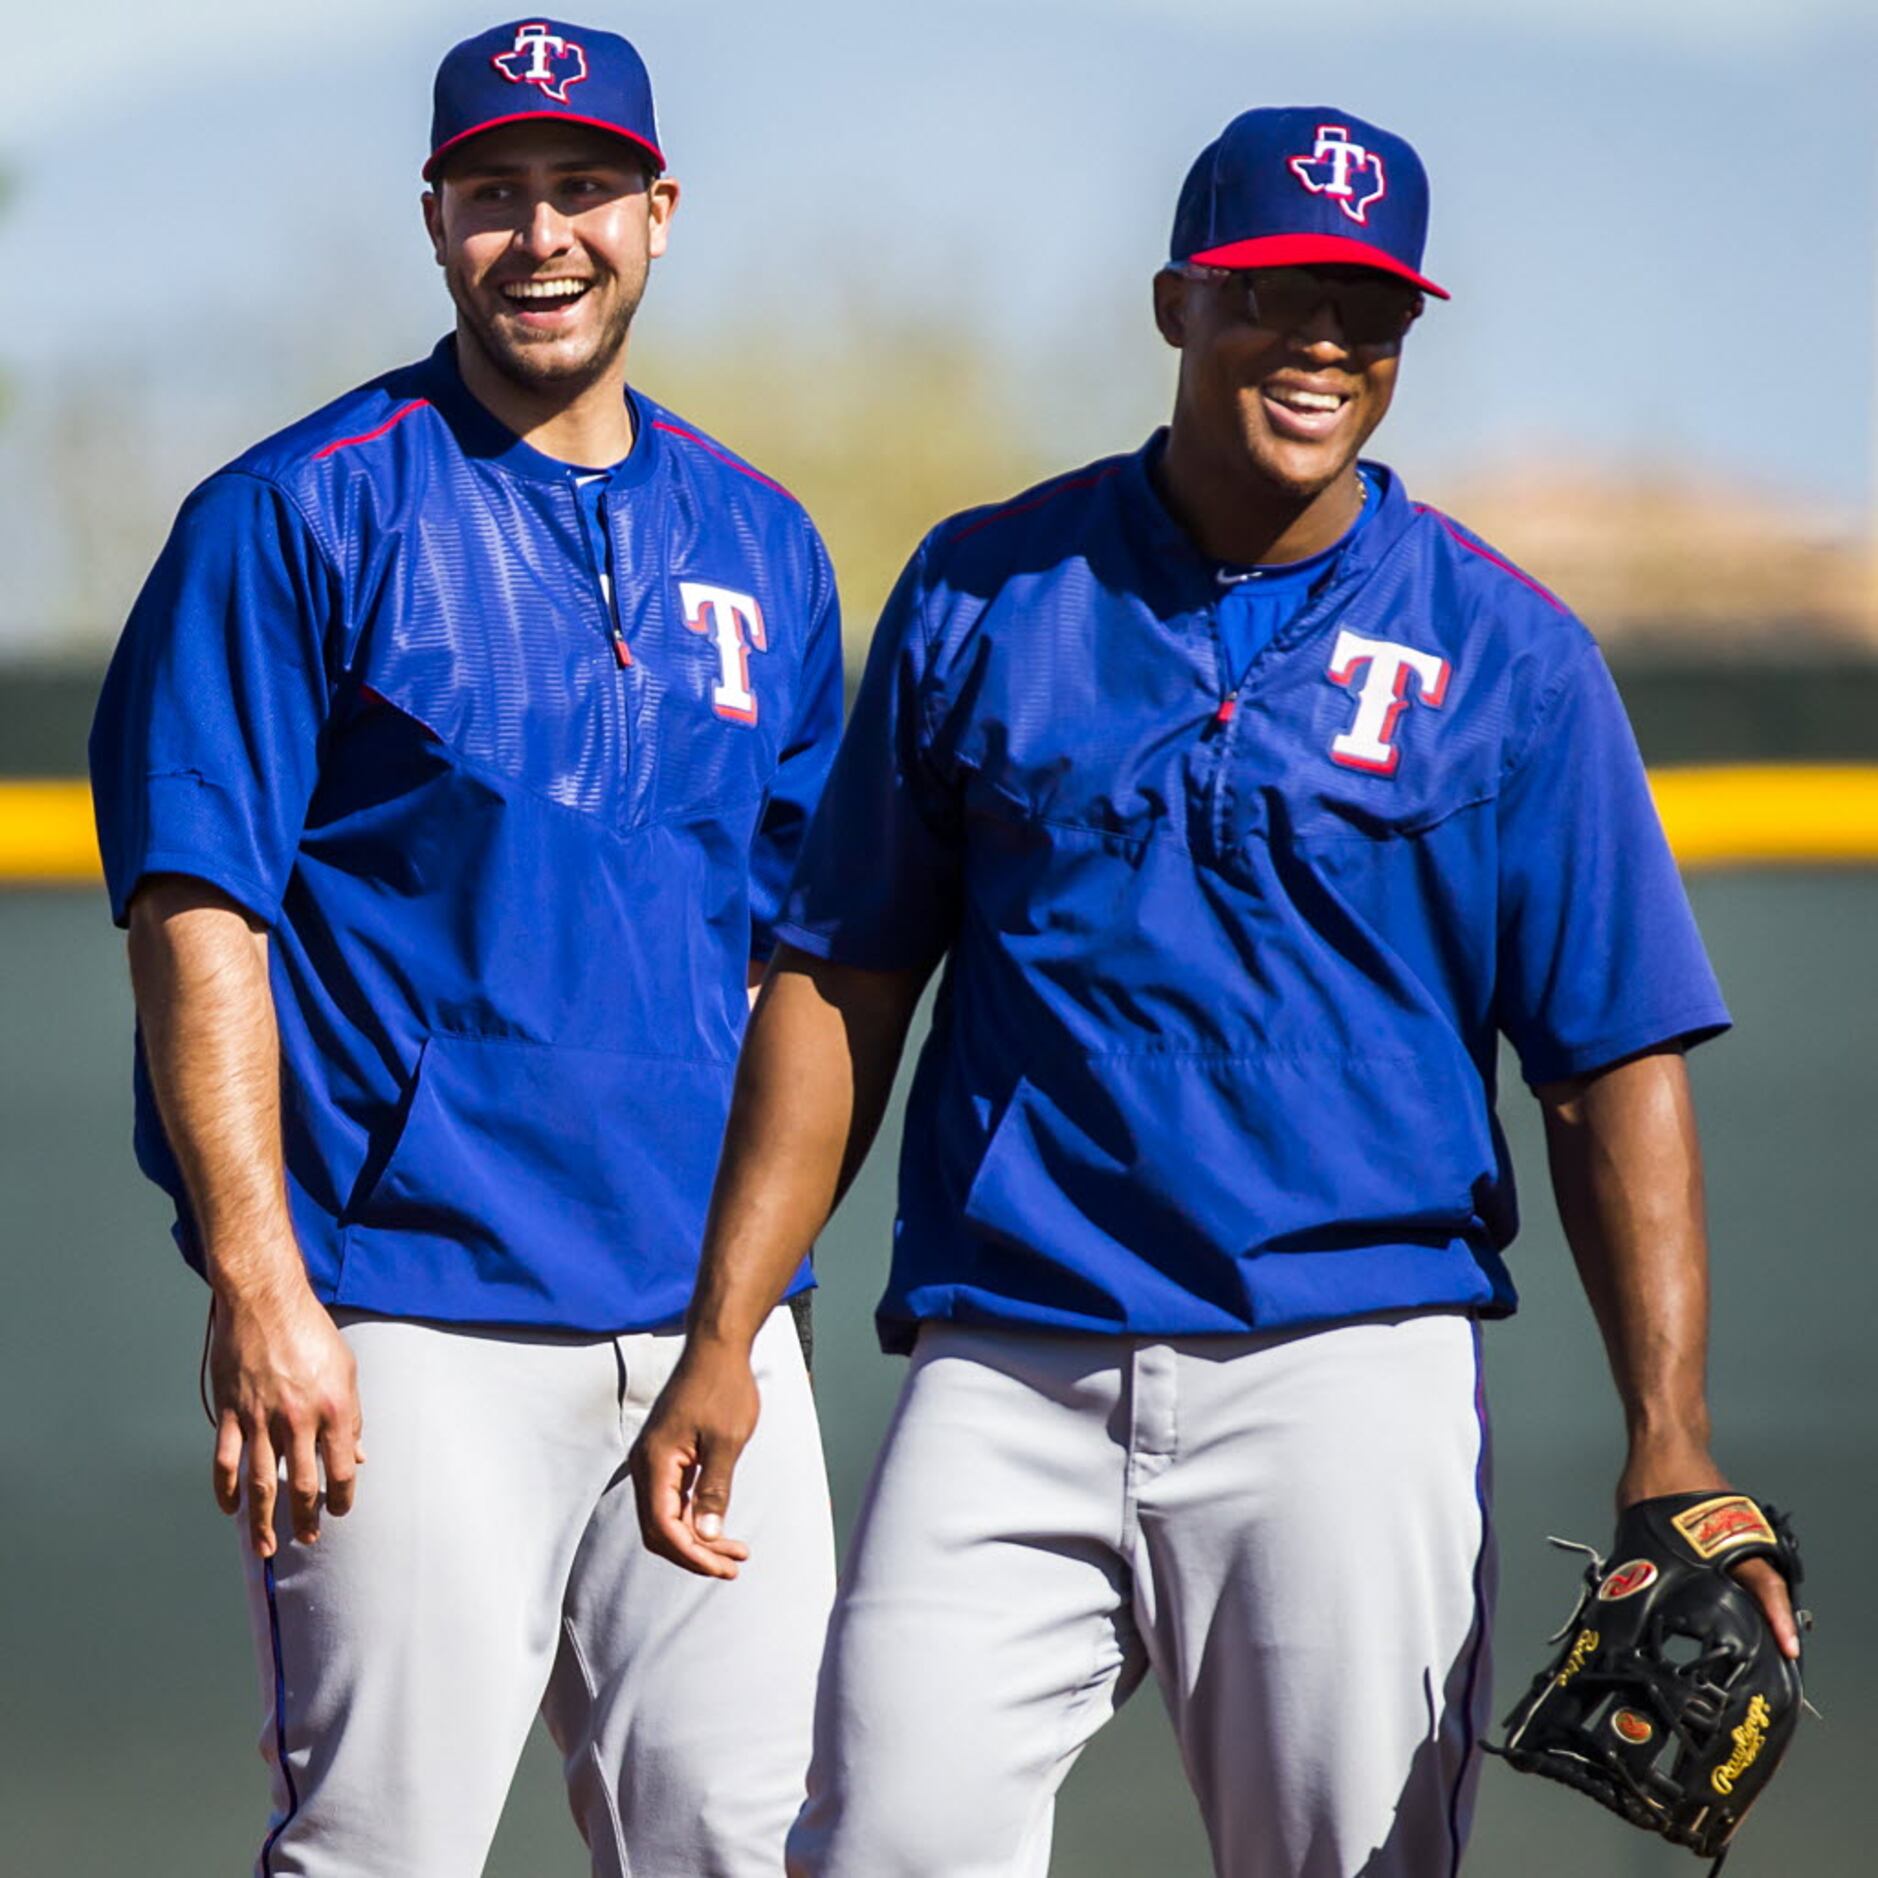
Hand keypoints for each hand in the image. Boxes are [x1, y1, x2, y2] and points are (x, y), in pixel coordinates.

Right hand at [208, 1276, 363, 1556]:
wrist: (265, 1302)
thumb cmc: (311, 1333)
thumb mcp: (345, 1370)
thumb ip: (351, 1417)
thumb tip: (359, 1455)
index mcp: (333, 1408)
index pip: (342, 1469)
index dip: (342, 1497)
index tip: (339, 1511)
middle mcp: (297, 1419)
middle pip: (302, 1485)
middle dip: (305, 1519)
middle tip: (306, 1540)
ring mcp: (260, 1418)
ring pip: (260, 1483)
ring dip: (263, 1521)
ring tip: (267, 1547)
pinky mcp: (230, 1413)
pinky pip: (225, 1462)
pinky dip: (226, 1490)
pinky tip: (231, 1509)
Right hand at [629, 1339, 758, 1578]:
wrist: (717, 1347)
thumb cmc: (724, 1388)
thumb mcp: (726, 1442)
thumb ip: (714, 1490)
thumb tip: (704, 1536)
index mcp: (655, 1462)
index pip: (664, 1527)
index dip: (692, 1554)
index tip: (724, 1567)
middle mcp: (646, 1465)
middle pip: (660, 1529)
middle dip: (694, 1553)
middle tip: (734, 1566)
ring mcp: (654, 1460)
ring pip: (667, 1516)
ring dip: (697, 1538)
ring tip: (735, 1552)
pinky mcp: (667, 1455)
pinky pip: (673, 1499)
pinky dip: (695, 1517)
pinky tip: (720, 1527)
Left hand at [1617, 1442, 1800, 1661]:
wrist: (1666, 1440)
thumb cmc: (1655, 1475)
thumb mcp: (1641, 1523)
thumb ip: (1644, 1560)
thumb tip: (1630, 1593)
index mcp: (1726, 1538)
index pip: (1763, 1583)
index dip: (1776, 1618)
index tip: (1789, 1646)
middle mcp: (1741, 1536)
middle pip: (1767, 1587)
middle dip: (1769, 1620)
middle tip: (1773, 1653)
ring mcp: (1738, 1530)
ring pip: (1755, 1575)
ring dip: (1754, 1602)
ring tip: (1753, 1635)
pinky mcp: (1729, 1526)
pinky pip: (1740, 1560)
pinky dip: (1738, 1581)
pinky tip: (1724, 1599)